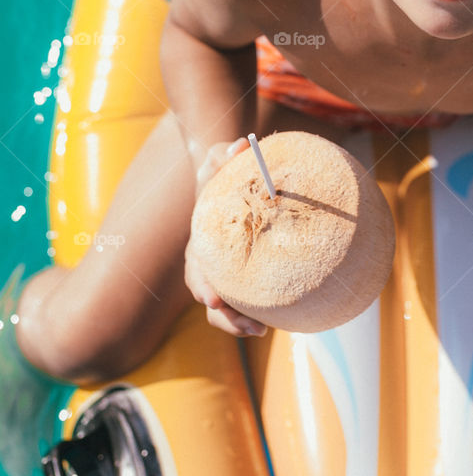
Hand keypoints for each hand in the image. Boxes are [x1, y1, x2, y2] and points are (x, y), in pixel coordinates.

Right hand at [185, 137, 267, 337]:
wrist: (224, 179)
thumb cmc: (220, 169)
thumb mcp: (218, 157)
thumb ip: (224, 152)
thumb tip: (241, 145)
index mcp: (200, 240)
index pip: (196, 267)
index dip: (203, 284)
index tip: (213, 298)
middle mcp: (207, 262)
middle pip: (208, 297)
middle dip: (225, 316)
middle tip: (248, 325)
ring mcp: (222, 272)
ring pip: (223, 307)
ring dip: (238, 323)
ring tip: (262, 330)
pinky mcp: (240, 277)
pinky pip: (243, 301)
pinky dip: (254, 314)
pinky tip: (273, 322)